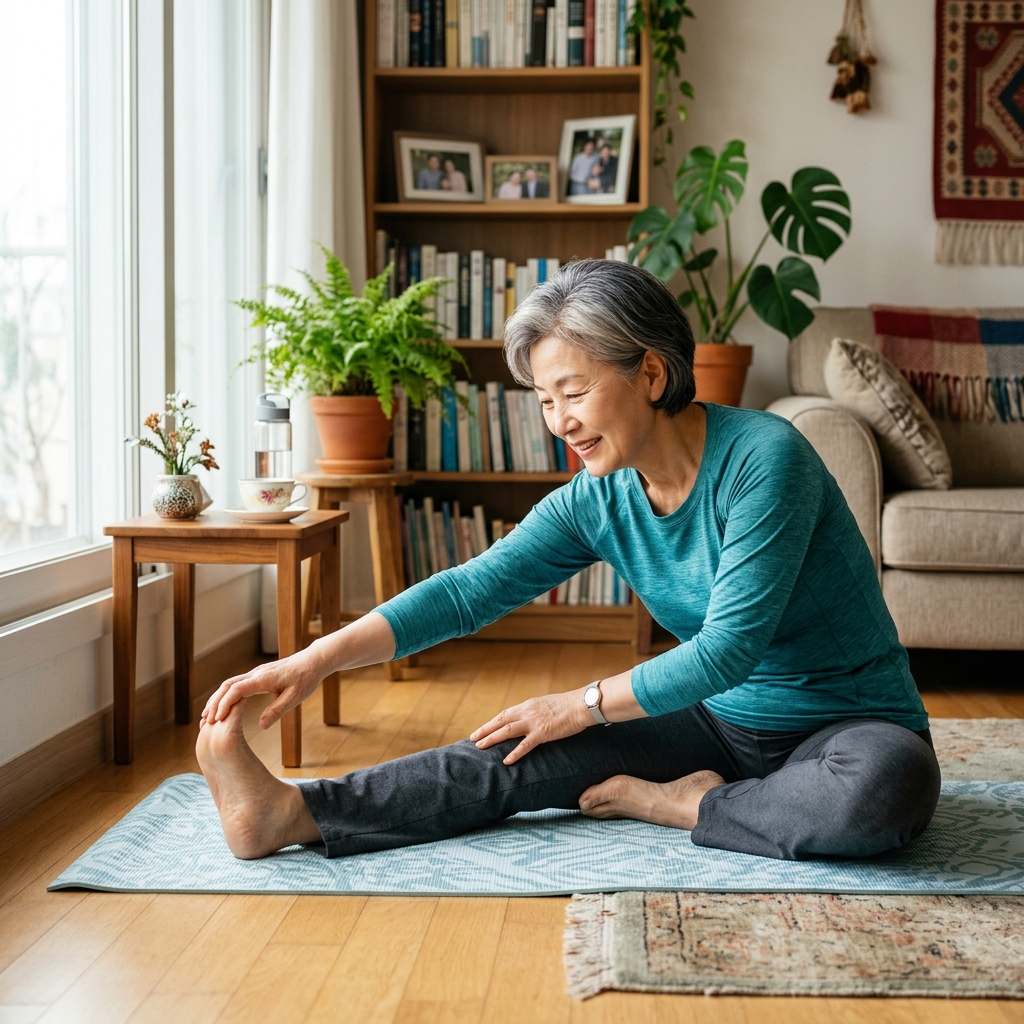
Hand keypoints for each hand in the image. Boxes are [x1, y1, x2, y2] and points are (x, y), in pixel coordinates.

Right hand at [200, 647, 325, 730]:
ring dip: (217, 699)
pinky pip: (236, 684)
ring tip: (208, 717)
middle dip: (215, 703)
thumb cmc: (306, 678)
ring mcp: (256, 673)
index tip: (217, 720)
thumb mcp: (295, 697)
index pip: (237, 690)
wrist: (313, 661)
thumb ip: (278, 710)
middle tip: (205, 722)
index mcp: (264, 679)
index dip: (225, 704)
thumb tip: (261, 726)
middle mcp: (256, 674)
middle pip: (227, 686)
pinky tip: (223, 707)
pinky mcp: (258, 675)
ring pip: (230, 684)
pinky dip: (226, 695)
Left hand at [470, 690, 591, 764]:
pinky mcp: (543, 733)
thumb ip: (536, 711)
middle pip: (500, 720)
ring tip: (480, 746)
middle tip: (472, 738)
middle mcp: (527, 711)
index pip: (505, 714)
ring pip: (507, 731)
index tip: (482, 729)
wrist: (581, 705)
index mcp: (528, 705)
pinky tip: (506, 761)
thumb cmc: (569, 705)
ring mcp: (533, 722)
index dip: (492, 722)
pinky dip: (514, 753)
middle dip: (485, 729)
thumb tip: (531, 718)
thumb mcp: (547, 704)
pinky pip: (525, 745)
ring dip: (492, 738)